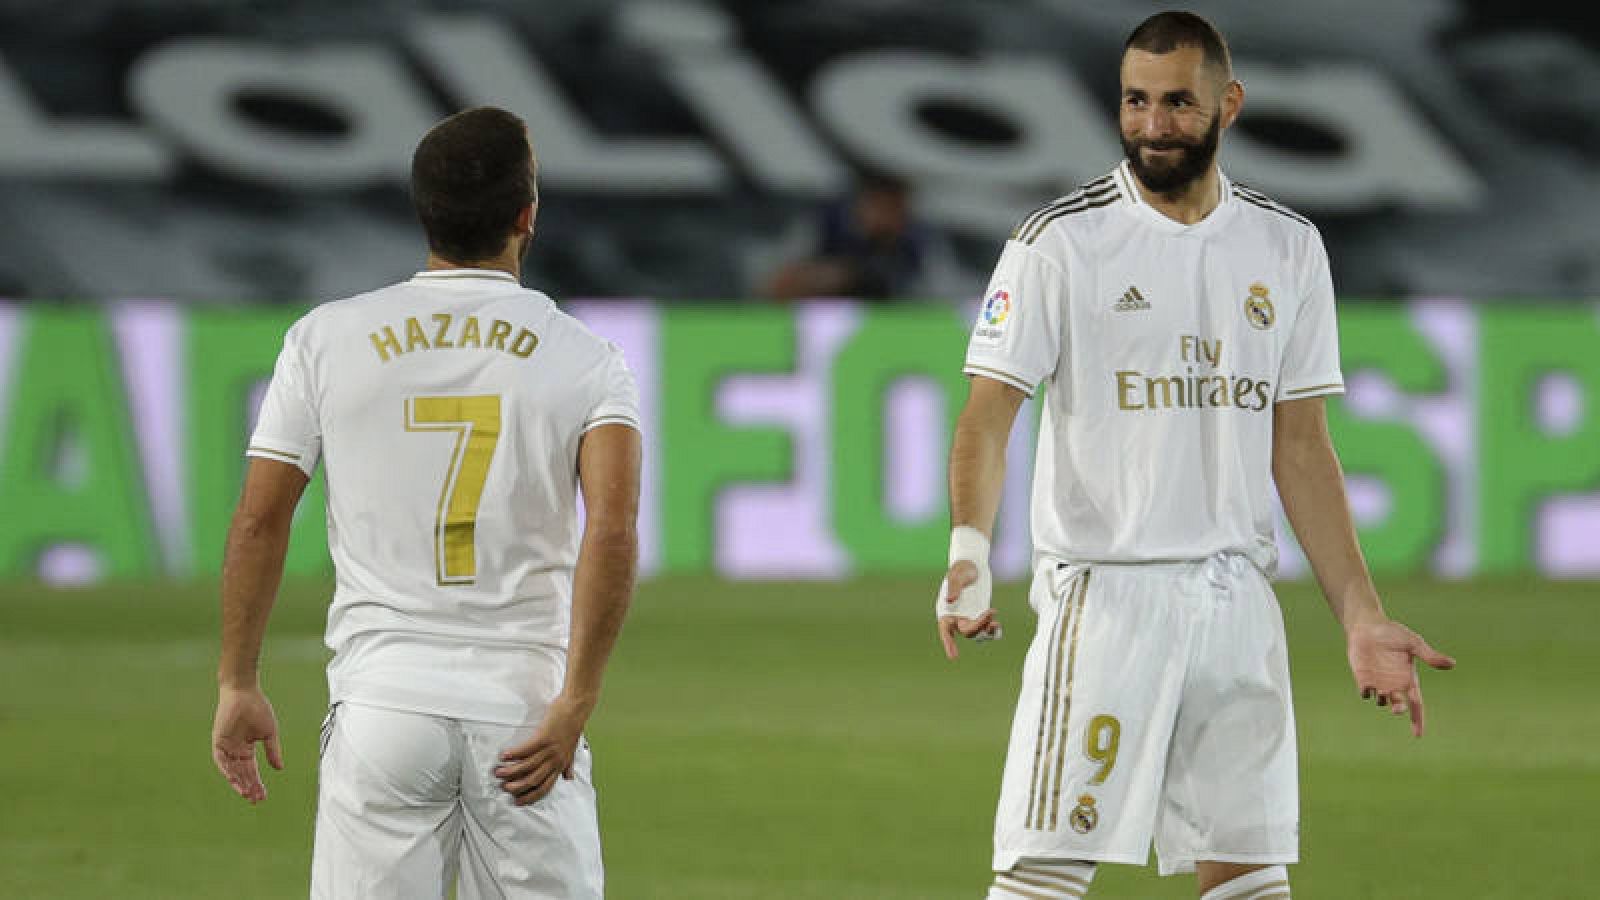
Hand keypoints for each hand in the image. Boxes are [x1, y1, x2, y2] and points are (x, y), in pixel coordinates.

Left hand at [212, 685, 283, 803]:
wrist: (245, 693)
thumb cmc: (259, 709)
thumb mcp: (269, 734)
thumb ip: (273, 751)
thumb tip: (280, 769)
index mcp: (247, 748)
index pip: (251, 771)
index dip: (257, 783)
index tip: (264, 796)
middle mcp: (236, 750)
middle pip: (242, 774)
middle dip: (249, 787)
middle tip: (256, 800)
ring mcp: (226, 747)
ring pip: (231, 771)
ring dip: (238, 783)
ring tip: (247, 795)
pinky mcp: (218, 742)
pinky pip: (221, 761)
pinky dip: (227, 772)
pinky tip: (235, 781)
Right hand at [495, 698, 588, 805]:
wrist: (576, 707)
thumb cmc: (573, 727)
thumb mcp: (573, 750)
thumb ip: (569, 765)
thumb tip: (569, 778)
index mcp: (561, 765)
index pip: (545, 788)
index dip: (530, 796)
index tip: (517, 801)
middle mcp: (555, 760)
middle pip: (533, 780)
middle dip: (517, 787)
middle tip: (504, 787)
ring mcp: (550, 749)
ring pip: (528, 766)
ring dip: (511, 772)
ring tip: (498, 772)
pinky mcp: (544, 737)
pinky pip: (526, 750)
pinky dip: (514, 754)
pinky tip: (504, 756)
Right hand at [937, 559, 1000, 659]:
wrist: (973, 562)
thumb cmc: (961, 567)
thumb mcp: (956, 576)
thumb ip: (953, 587)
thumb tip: (949, 599)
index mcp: (946, 611)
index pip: (945, 630)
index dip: (948, 644)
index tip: (954, 656)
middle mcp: (957, 617)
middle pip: (967, 631)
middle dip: (979, 626)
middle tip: (991, 612)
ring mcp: (969, 616)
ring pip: (977, 633)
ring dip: (986, 632)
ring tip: (996, 625)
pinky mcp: (980, 613)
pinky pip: (986, 628)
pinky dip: (991, 630)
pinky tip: (997, 625)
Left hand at [1346, 620, 1455, 736]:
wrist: (1368, 626)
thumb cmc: (1392, 633)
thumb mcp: (1413, 643)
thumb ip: (1429, 655)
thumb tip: (1452, 664)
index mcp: (1409, 678)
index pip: (1416, 704)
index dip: (1417, 720)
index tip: (1418, 735)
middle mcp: (1394, 684)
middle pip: (1399, 705)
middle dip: (1399, 709)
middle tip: (1397, 709)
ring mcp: (1378, 682)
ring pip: (1382, 701)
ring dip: (1383, 699)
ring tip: (1382, 690)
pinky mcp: (1363, 678)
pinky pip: (1365, 693)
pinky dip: (1367, 693)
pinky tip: (1368, 686)